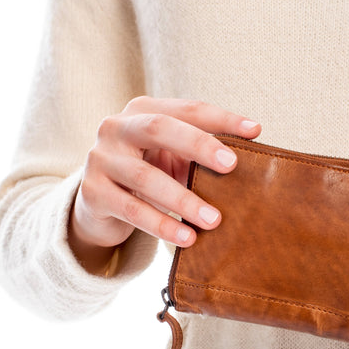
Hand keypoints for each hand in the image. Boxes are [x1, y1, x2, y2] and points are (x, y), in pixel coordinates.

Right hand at [69, 96, 260, 271]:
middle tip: (232, 165)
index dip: (221, 119)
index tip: (255, 131)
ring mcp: (101, 159)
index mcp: (143, 110)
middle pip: (160, 129)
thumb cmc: (149, 173)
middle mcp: (117, 127)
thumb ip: (201, 152)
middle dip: (199, 145)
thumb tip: (251, 151)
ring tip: (214, 220)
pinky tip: (187, 238)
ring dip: (184, 200)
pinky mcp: (93, 193)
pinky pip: (133, 211)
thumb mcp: (173, 158)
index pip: (187, 109)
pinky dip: (163, 226)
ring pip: (146, 177)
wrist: (101, 204)